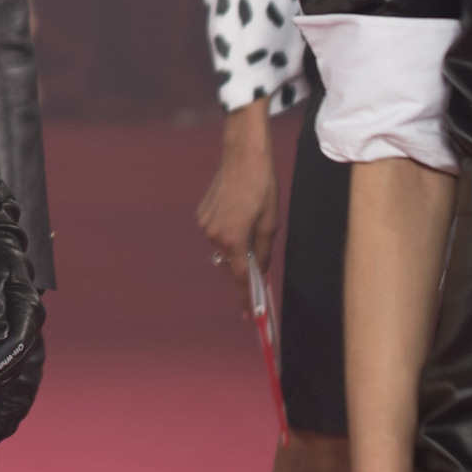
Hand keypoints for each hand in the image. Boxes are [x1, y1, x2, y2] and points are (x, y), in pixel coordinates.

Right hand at [197, 98, 276, 303]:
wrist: (243, 156)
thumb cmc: (262, 187)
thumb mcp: (270, 222)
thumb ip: (263, 251)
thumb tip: (259, 270)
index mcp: (234, 238)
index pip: (240, 277)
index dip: (246, 297)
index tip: (250, 315)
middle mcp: (214, 234)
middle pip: (230, 263)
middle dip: (243, 267)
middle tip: (259, 266)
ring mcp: (205, 224)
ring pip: (223, 247)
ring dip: (236, 245)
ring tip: (251, 223)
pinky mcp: (202, 213)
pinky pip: (216, 232)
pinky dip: (227, 231)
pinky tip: (238, 212)